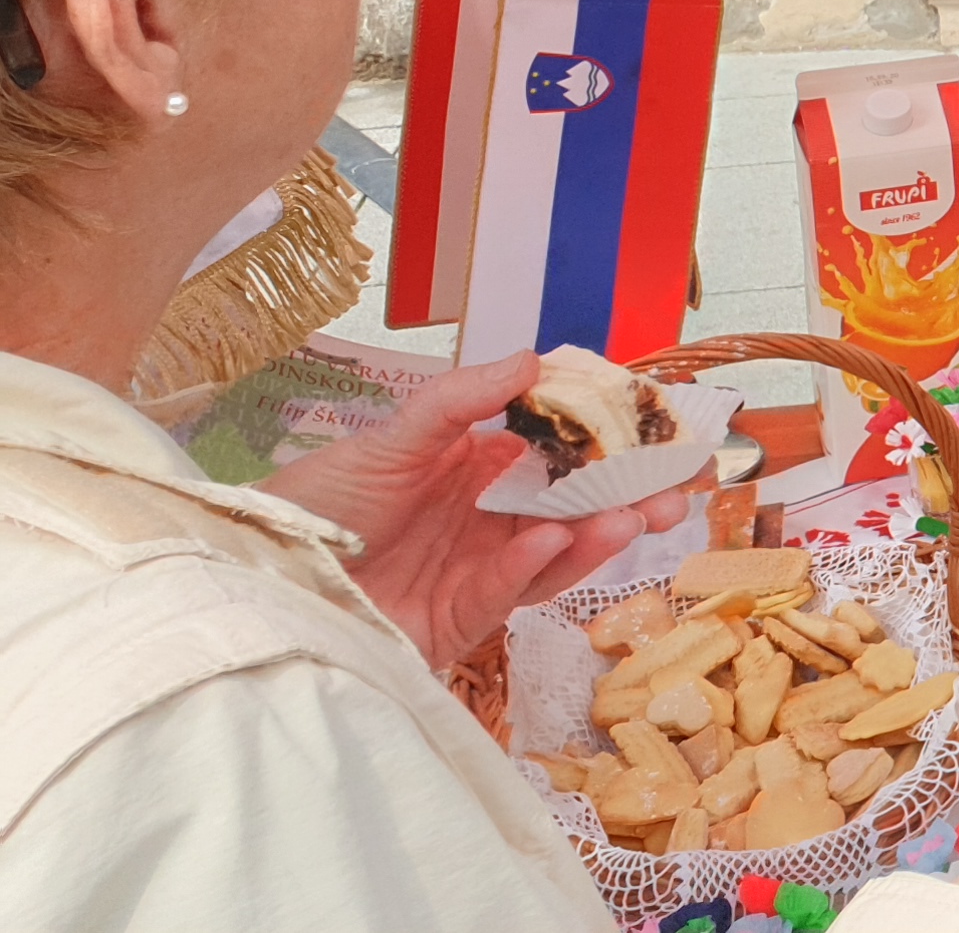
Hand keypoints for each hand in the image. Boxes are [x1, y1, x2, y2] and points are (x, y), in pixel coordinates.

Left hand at [262, 354, 698, 669]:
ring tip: (636, 517)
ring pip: (557, 554)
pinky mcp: (458, 622)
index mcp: (479, 466)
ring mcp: (477, 571)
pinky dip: (534, 566)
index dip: (614, 443)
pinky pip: (506, 592)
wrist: (257, 577)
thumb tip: (533, 359)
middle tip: (678, 490)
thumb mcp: (391, 438)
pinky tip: (553, 540)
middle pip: (575, 508)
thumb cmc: (318, 499)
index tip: (664, 430)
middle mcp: (488, 518)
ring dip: (600, 536)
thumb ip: (461, 402)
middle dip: (630, 499)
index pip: (562, 451)